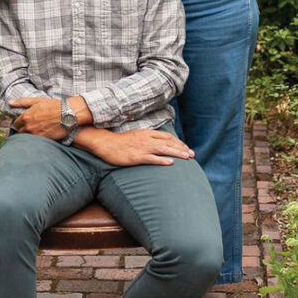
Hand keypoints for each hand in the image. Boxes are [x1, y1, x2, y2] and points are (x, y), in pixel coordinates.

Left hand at [11, 97, 64, 139]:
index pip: (16, 124)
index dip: (20, 122)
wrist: (68, 114)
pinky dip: (36, 139)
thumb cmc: (53, 105)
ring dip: (29, 135)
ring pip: (26, 138)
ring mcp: (36, 134)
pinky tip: (42, 134)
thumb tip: (10, 102)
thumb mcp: (37, 100)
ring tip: (37, 130)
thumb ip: (22, 102)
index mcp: (26, 116)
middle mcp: (29, 127)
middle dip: (23, 129)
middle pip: (20, 132)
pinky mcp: (43, 140)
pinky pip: (35, 142)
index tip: (25, 122)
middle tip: (31, 126)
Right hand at [77, 127, 194, 165]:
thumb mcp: (136, 137)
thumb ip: (147, 139)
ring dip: (177, 153)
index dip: (178, 142)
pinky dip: (162, 160)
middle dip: (182, 148)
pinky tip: (171, 163)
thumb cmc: (120, 142)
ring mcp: (142, 148)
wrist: (105, 143)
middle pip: (169, 142)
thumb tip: (157, 143)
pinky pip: (152, 158)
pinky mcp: (137, 156)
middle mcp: (147, 139)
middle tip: (192, 155)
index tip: (186, 148)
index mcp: (147, 133)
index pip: (167, 136)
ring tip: (187, 157)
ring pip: (164, 149)